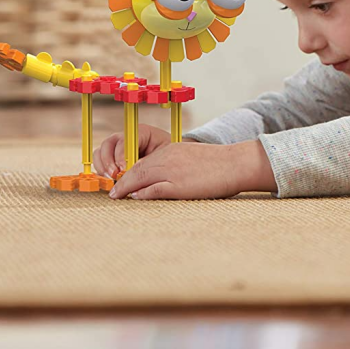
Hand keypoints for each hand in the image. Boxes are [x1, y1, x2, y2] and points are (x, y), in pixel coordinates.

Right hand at [92, 123, 173, 177]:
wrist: (172, 158)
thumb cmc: (168, 155)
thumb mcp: (162, 156)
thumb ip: (147, 162)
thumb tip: (132, 171)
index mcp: (141, 132)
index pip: (124, 140)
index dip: (121, 155)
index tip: (122, 169)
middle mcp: (126, 137)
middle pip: (108, 143)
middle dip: (108, 161)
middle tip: (114, 175)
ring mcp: (118, 146)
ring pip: (101, 152)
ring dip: (103, 166)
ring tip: (111, 178)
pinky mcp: (113, 156)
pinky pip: (100, 161)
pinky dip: (101, 170)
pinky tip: (109, 179)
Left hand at [109, 139, 276, 199]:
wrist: (235, 163)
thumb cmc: (219, 164)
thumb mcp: (193, 158)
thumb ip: (178, 165)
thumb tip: (165, 180)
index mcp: (171, 151)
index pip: (143, 161)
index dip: (129, 172)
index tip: (122, 181)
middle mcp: (168, 158)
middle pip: (137, 169)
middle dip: (122, 180)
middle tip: (113, 191)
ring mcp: (172, 171)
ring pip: (141, 178)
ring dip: (126, 187)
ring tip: (116, 196)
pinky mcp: (179, 184)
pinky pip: (155, 189)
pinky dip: (142, 193)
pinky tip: (134, 197)